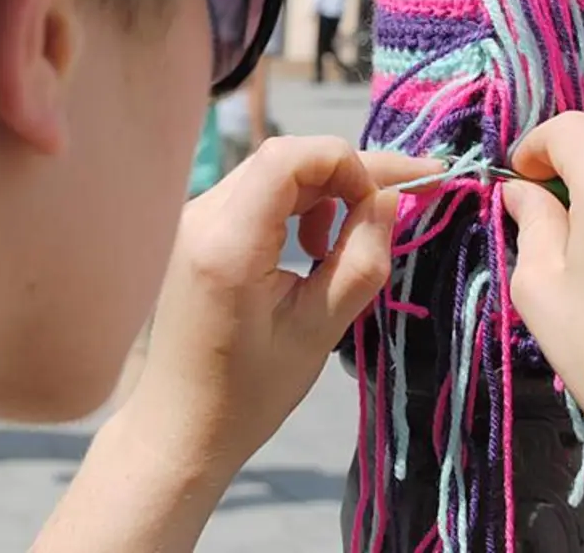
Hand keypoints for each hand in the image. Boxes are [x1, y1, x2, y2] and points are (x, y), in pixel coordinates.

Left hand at [122, 137, 439, 477]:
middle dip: (347, 174)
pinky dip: (297, 205)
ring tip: (340, 246)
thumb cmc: (249, 393)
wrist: (181, 425)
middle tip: (403, 201)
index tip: (388, 202)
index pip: (290, 157)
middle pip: (286, 158)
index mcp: (227, 245)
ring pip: (274, 171)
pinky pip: (257, 193)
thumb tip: (390, 197)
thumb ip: (360, 260)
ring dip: (323, 191)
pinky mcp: (197, 230)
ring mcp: (193, 220)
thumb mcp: (320, 331)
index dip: (349, 164)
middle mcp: (201, 217)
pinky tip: (310, 249)